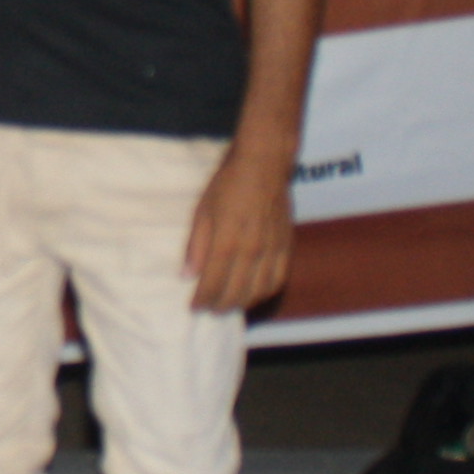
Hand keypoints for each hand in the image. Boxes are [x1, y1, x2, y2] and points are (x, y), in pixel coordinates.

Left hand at [184, 144, 293, 313]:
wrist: (263, 164)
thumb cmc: (227, 183)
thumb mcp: (202, 211)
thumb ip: (195, 246)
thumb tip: (187, 276)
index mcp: (227, 241)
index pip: (213, 283)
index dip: (202, 300)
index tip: (193, 307)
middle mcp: (252, 250)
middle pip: (236, 293)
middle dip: (220, 306)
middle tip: (209, 310)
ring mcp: (272, 249)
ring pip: (258, 291)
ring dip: (242, 303)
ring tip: (229, 305)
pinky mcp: (286, 245)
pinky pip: (278, 279)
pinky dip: (265, 293)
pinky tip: (254, 294)